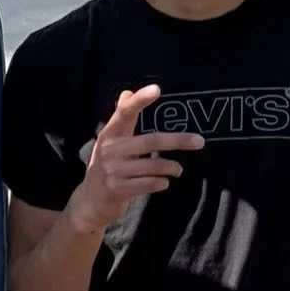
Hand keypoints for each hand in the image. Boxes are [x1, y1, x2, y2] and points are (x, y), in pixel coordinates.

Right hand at [67, 85, 203, 239]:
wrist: (89, 202)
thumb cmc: (106, 166)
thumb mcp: (109, 141)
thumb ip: (121, 118)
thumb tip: (127, 92)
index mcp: (109, 134)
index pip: (125, 112)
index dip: (140, 100)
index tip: (157, 89)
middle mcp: (108, 150)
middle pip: (150, 141)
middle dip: (178, 140)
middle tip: (200, 141)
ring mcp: (111, 171)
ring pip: (153, 166)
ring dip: (171, 167)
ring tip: (177, 169)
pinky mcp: (116, 189)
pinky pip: (148, 184)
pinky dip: (161, 183)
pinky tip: (163, 182)